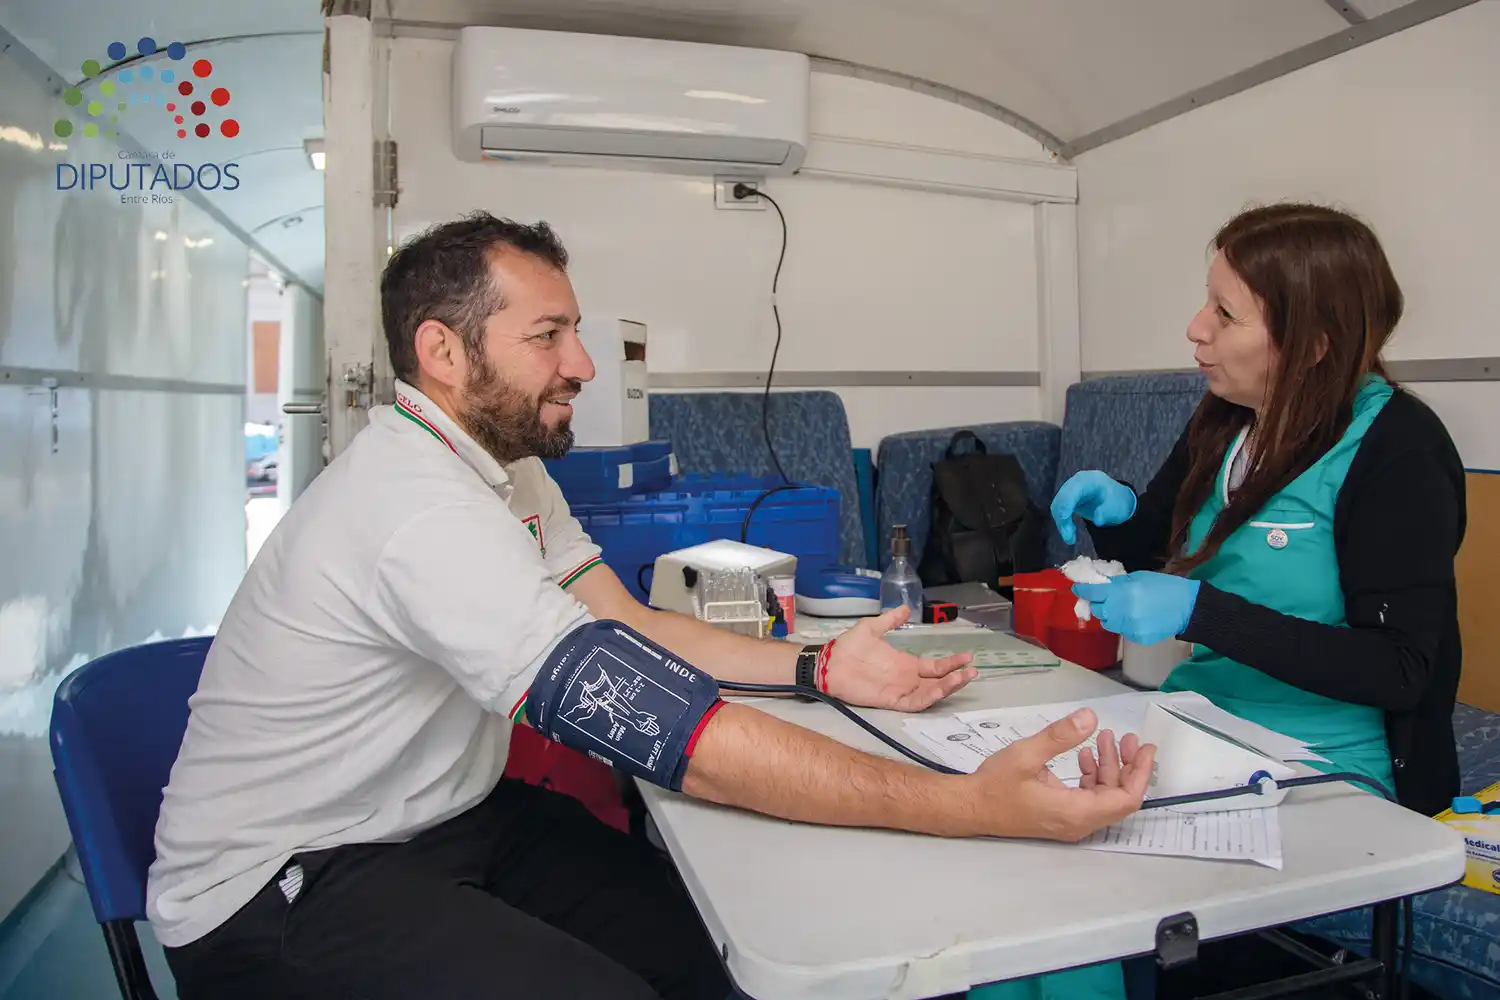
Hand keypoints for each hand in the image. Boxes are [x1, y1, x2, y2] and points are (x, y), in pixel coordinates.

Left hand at [822, 605, 977, 711]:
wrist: (829, 662)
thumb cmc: (849, 647)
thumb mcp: (873, 627)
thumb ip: (890, 620)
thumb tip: (907, 608)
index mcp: (905, 663)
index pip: (935, 666)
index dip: (951, 663)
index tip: (967, 657)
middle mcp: (906, 679)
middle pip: (937, 681)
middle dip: (956, 677)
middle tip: (972, 670)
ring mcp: (900, 690)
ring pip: (930, 693)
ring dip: (947, 688)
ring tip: (963, 678)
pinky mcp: (890, 700)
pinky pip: (913, 703)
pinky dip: (928, 698)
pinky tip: (940, 690)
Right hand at [969, 708, 1153, 840]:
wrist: (969, 807)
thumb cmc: (995, 784)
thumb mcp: (1026, 754)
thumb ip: (1061, 736)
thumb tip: (1091, 718)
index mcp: (1075, 811)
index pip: (1125, 799)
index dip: (1140, 773)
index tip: (1146, 748)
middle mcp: (1078, 823)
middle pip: (1118, 797)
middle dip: (1126, 765)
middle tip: (1124, 737)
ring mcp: (1069, 822)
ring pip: (1104, 797)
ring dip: (1108, 768)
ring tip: (1102, 738)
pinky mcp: (1060, 817)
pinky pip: (1089, 799)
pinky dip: (1092, 776)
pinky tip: (1083, 756)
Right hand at [1051, 471, 1137, 545]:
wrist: (1115, 497)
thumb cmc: (1115, 500)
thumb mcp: (1115, 506)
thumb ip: (1105, 512)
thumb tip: (1097, 521)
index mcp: (1088, 481)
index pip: (1070, 493)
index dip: (1065, 510)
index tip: (1067, 528)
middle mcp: (1075, 482)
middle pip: (1061, 500)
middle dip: (1062, 520)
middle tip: (1070, 539)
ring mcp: (1069, 488)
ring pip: (1057, 506)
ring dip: (1061, 523)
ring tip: (1071, 538)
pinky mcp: (1066, 496)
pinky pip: (1058, 509)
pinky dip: (1062, 521)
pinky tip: (1070, 530)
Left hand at [1072, 571, 1201, 645]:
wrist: (1188, 607)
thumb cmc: (1164, 587)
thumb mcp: (1138, 577)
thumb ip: (1117, 583)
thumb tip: (1100, 584)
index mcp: (1122, 593)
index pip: (1093, 593)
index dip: (1083, 590)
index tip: (1078, 589)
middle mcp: (1122, 611)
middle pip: (1097, 611)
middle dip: (1098, 604)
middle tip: (1103, 599)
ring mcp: (1129, 627)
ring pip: (1108, 623)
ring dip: (1110, 616)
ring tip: (1122, 609)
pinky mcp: (1137, 638)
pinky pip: (1122, 631)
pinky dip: (1124, 624)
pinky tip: (1137, 618)